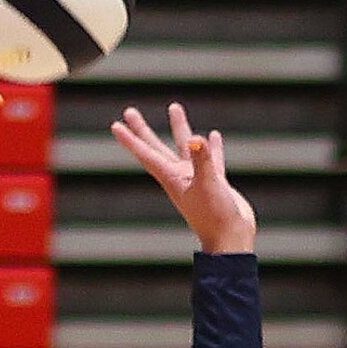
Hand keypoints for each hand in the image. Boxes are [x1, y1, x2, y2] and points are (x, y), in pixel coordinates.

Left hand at [111, 103, 256, 253]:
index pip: (147, 154)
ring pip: (185, 147)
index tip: (116, 124)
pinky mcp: (214, 182)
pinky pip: (210, 159)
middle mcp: (180, 176)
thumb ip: (203, 161)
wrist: (230, 239)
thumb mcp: (209, 185)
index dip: (131, 139)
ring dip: (180, 128)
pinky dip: (210, 147)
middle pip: (156, 148)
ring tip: (174, 108)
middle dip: (143, 130)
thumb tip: (196, 139)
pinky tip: (211, 135)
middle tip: (129, 111)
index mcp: (172, 178)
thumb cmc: (216, 217)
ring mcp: (196, 179)